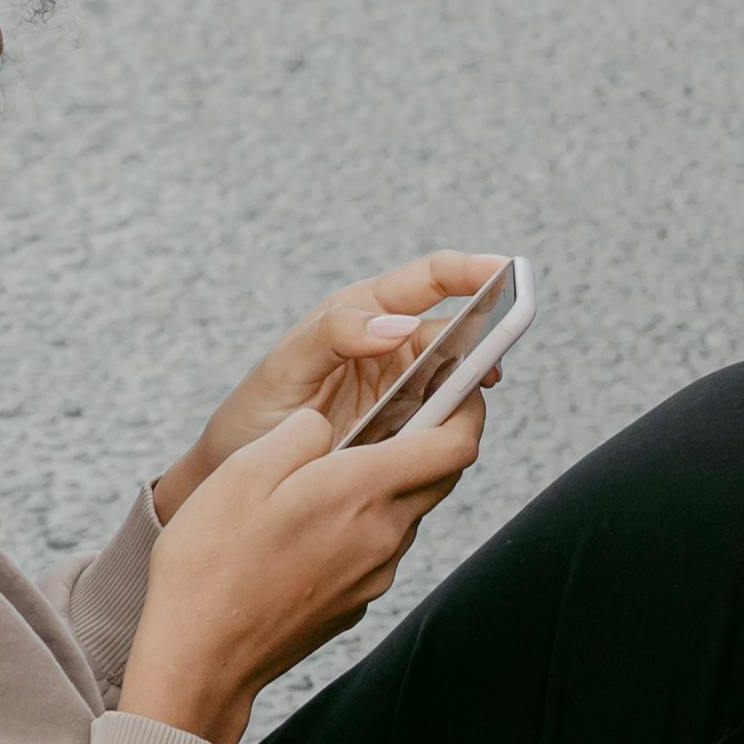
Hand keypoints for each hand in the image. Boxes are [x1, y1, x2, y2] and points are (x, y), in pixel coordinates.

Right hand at [119, 392, 488, 743]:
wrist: (200, 657)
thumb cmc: (212, 563)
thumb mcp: (244, 470)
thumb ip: (301, 432)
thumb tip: (327, 424)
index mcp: (362, 490)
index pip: (457, 443)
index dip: (467, 407)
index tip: (454, 384)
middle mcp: (384, 534)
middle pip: (440, 476)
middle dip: (433, 439)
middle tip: (394, 414)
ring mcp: (374, 573)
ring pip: (407, 512)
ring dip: (388, 485)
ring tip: (328, 475)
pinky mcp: (356, 602)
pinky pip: (377, 549)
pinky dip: (360, 525)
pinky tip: (307, 528)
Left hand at [152, 251, 507, 520]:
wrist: (239, 474)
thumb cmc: (256, 412)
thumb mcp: (285, 367)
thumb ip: (336, 336)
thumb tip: (399, 323)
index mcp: (363, 312)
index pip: (429, 279)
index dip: (471, 270)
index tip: (505, 270)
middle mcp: (392, 346)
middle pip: (458, 335)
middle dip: (482, 344)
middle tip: (488, 369)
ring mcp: (404, 390)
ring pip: (458, 383)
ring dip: (467, 396)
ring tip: (457, 416)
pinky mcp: (407, 433)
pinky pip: (444, 426)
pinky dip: (452, 432)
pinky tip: (442, 444)